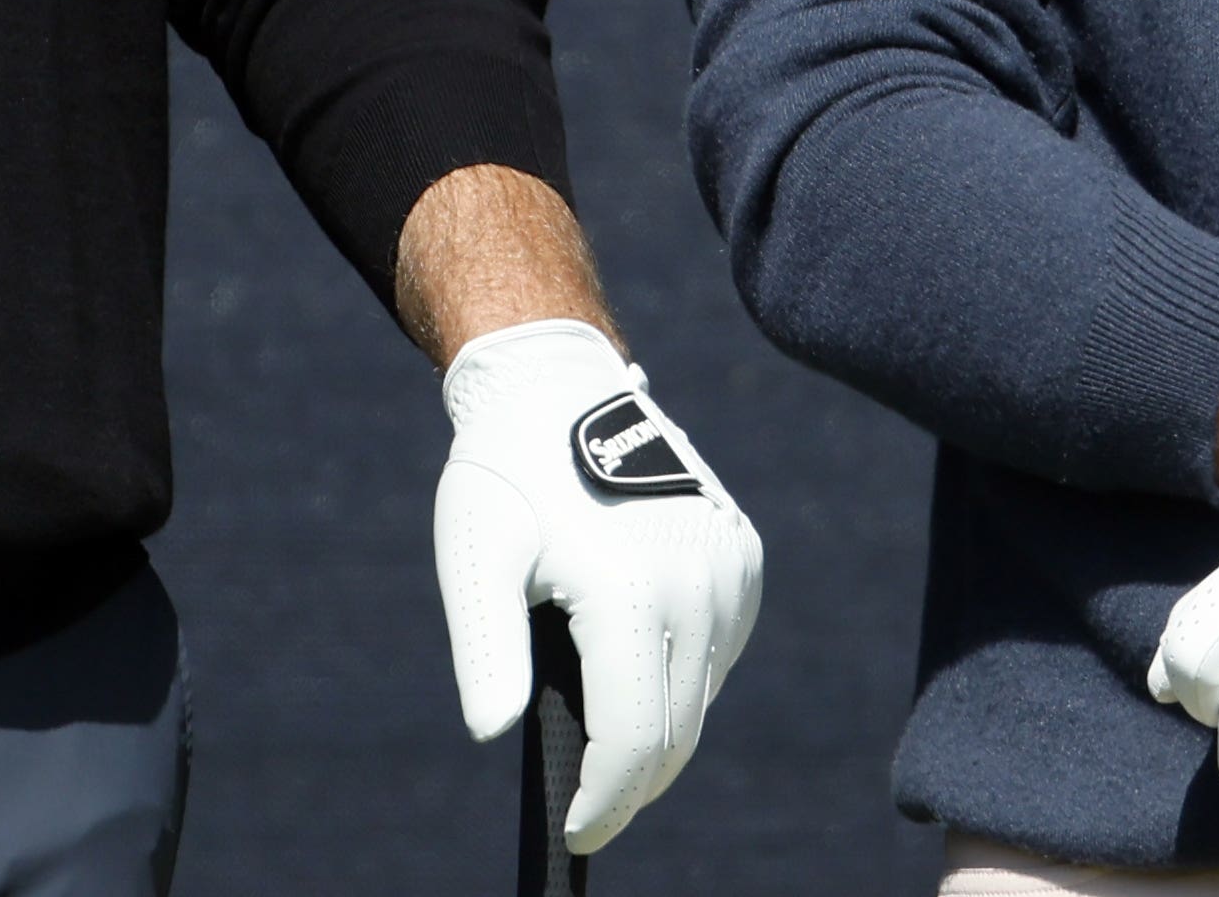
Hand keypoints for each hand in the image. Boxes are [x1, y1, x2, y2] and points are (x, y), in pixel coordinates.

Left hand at [431, 320, 763, 852]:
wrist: (556, 384)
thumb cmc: (505, 476)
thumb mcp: (475, 559)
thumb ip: (485, 650)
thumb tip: (495, 731)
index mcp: (632, 587)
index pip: (636, 738)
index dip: (608, 800)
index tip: (577, 833)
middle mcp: (699, 581)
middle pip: (676, 731)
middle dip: (631, 784)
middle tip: (589, 813)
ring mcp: (730, 567)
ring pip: (702, 695)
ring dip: (657, 732)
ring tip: (605, 747)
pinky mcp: (743, 556)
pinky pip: (720, 650)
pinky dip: (682, 678)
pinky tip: (639, 671)